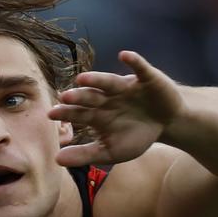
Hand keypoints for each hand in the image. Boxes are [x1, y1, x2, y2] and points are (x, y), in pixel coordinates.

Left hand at [50, 50, 183, 166]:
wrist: (166, 123)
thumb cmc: (135, 136)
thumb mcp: (111, 150)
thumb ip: (85, 154)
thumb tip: (57, 160)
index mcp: (97, 114)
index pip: (78, 112)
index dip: (66, 113)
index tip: (51, 114)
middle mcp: (107, 98)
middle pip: (90, 97)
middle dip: (78, 97)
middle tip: (64, 97)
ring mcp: (125, 87)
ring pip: (109, 82)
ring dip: (97, 79)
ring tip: (82, 79)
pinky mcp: (146, 79)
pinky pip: (139, 68)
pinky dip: (133, 61)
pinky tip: (124, 55)